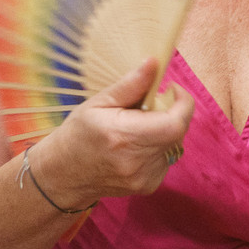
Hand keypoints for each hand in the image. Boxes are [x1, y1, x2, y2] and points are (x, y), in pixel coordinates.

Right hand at [29, 58, 194, 210]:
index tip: (173, 89)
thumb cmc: (78, 135)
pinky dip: (159, 146)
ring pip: (174, 144)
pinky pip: (167, 158)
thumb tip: (154, 63)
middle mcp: (137, 161)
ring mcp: (145, 178)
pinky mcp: (149, 186)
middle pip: (177, 131)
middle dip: (171, 113)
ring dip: (164, 130)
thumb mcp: (98, 102)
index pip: (175, 124)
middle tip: (148, 106)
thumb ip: (130, 84)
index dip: (183, 103)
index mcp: (124, 137)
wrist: (64, 176)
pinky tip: (136, 145)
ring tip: (137, 128)